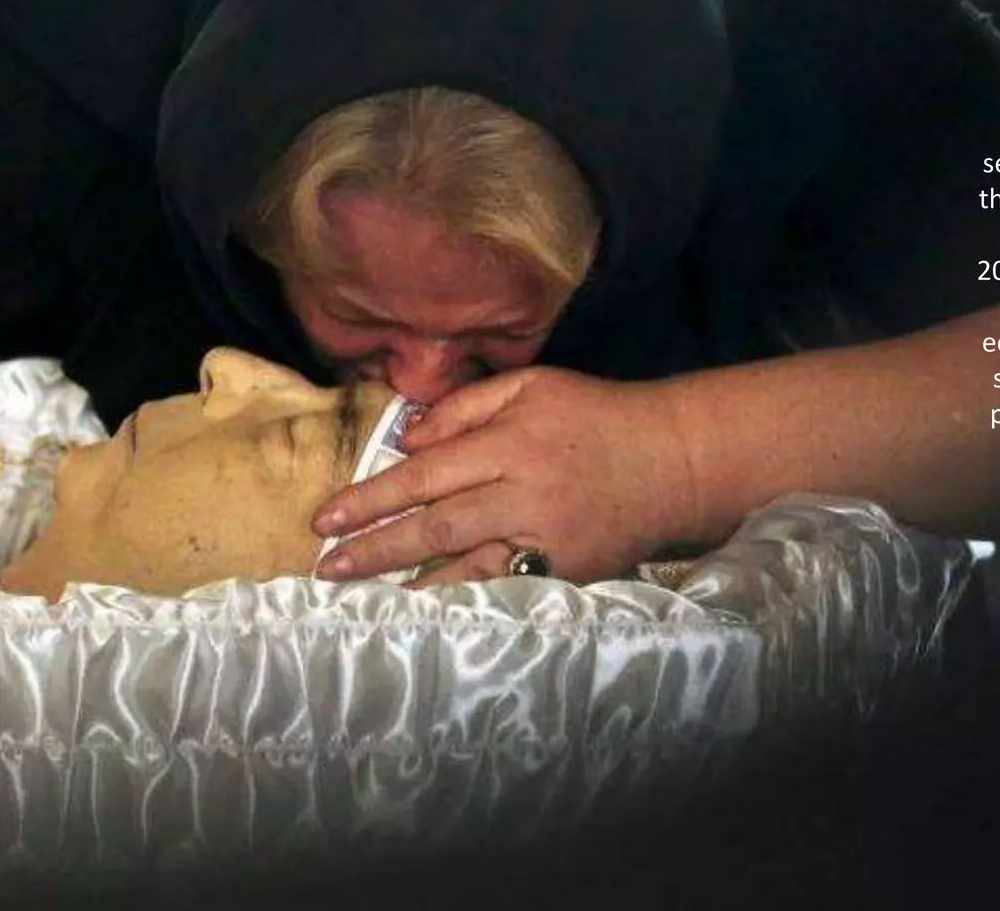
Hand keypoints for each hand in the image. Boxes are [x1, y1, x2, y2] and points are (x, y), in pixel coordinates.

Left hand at [312, 368, 713, 585]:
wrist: (674, 461)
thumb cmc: (595, 416)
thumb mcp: (532, 387)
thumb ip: (465, 408)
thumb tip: (407, 440)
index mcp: (509, 442)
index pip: (424, 474)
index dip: (371, 497)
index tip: (325, 518)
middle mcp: (523, 492)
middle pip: (435, 526)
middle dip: (374, 548)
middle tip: (326, 566)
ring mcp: (547, 538)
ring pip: (465, 569)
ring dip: (409, 585)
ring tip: (360, 599)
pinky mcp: (567, 572)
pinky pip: (504, 588)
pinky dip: (463, 601)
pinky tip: (426, 612)